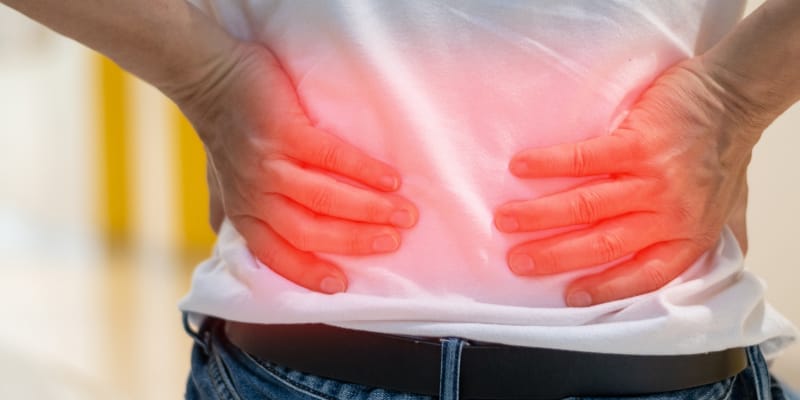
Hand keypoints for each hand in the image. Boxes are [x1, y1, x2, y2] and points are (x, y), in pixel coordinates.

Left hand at [175, 43, 417, 293]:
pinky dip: (364, 170)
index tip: (343, 285)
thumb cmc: (224, 130)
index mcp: (244, 212)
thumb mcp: (221, 180)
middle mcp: (255, 195)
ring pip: (323, 199)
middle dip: (356, 242)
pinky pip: (330, 157)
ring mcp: (269, 165)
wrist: (209, 75)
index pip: (276, 255)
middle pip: (309, 232)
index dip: (309, 273)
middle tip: (393, 242)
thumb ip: (231, 210)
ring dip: (369, 210)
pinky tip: (391, 179)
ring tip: (404, 213)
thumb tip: (228, 239)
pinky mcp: (284, 132)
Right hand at [494, 57, 761, 305]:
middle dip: (552, 256)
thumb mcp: (718, 209)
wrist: (733, 98)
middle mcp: (668, 214)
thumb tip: (675, 266)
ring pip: (586, 206)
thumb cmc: (719, 154)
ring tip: (505, 219)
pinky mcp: (638, 143)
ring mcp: (652, 180)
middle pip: (601, 244)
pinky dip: (549, 164)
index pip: (643, 274)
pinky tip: (521, 167)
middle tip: (516, 261)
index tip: (568, 295)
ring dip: (539, 215)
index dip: (604, 288)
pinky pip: (585, 159)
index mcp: (685, 235)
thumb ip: (689, 237)